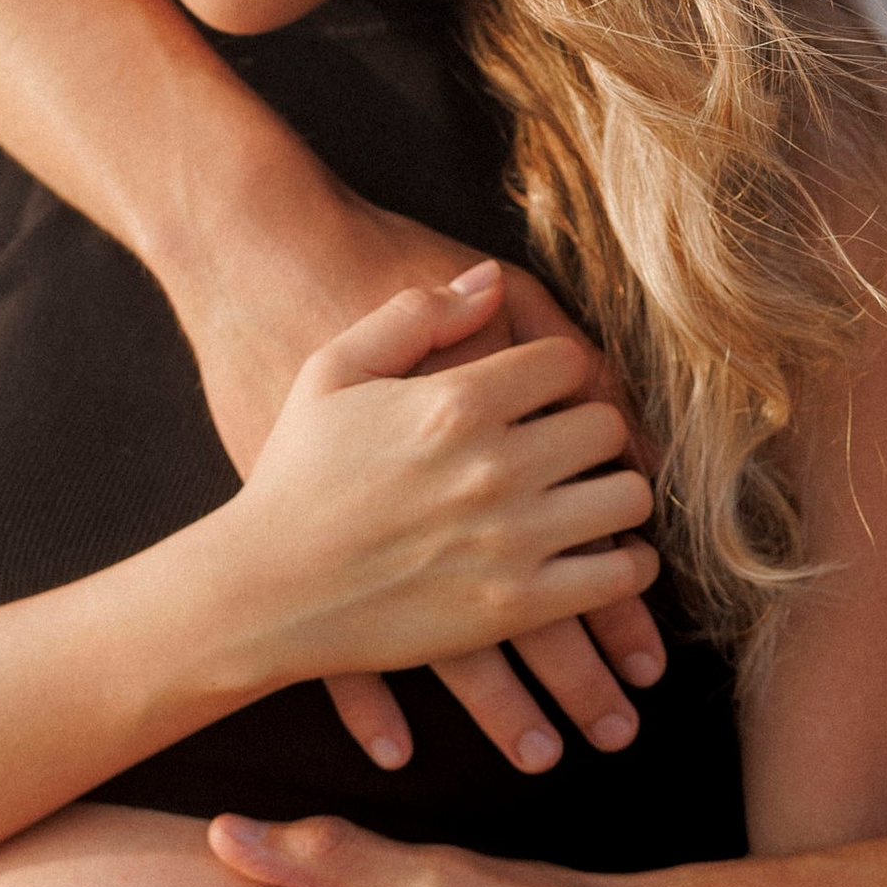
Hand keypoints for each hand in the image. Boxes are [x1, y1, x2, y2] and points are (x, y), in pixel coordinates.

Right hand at [183, 192, 666, 772]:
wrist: (259, 588)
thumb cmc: (291, 477)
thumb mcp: (331, 371)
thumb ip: (414, 314)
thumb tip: (486, 280)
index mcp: (455, 401)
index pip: (567, 364)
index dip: (563, 376)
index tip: (550, 395)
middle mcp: (494, 466)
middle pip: (605, 427)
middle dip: (593, 433)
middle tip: (575, 448)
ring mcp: (510, 539)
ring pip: (626, 499)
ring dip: (618, 495)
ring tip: (597, 500)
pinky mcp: (514, 606)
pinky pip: (615, 576)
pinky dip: (626, 568)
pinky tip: (608, 562)